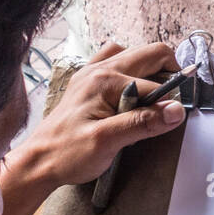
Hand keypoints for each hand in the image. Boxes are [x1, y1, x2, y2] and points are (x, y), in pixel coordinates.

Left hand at [8, 41, 184, 190]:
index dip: (168, 102)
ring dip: (150, 71)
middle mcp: (98, 69)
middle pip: (149, 53)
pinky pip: (116, 62)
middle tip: (171, 102)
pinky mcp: (89, 82)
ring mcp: (92, 73)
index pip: (154, 84)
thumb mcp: (108, 141)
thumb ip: (143, 122)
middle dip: (168, 74)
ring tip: (153, 97)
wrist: (38, 161)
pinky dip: (131, 73)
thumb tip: (175, 111)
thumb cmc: (66, 153)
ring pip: (134, 55)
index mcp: (105, 80)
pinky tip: (131, 93)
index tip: (174, 119)